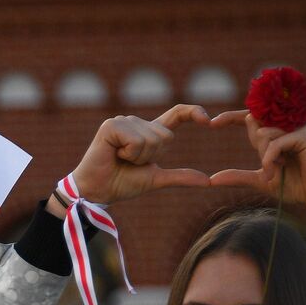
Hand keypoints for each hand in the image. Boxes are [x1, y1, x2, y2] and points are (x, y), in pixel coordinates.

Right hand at [66, 104, 212, 204]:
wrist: (96, 191)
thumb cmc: (121, 184)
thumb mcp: (156, 179)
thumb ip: (180, 176)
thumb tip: (208, 182)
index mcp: (149, 132)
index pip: (177, 114)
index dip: (193, 113)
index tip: (208, 121)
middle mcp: (137, 123)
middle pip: (165, 136)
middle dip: (152, 156)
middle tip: (130, 163)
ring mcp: (124, 121)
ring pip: (151, 139)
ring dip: (138, 157)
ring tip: (120, 159)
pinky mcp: (112, 125)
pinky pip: (136, 141)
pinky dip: (128, 154)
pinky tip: (114, 155)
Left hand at [209, 111, 305, 223]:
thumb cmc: (295, 186)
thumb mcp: (260, 180)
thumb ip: (238, 177)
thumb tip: (212, 180)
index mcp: (278, 131)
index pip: (251, 117)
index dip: (230, 117)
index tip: (211, 123)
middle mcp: (289, 124)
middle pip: (255, 121)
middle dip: (255, 145)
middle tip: (270, 167)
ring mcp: (299, 127)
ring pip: (264, 132)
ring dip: (264, 157)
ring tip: (274, 172)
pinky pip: (276, 142)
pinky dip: (270, 159)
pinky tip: (277, 170)